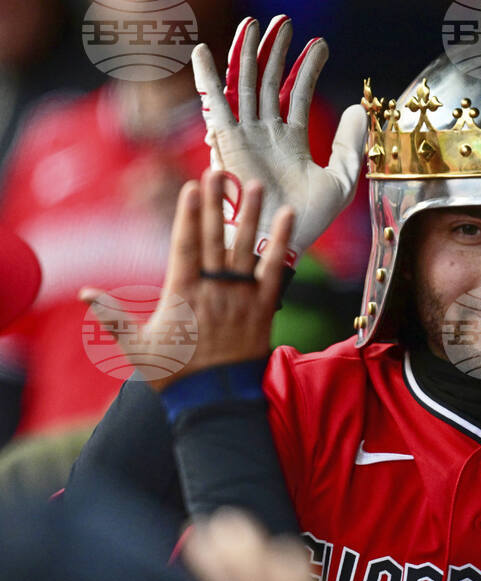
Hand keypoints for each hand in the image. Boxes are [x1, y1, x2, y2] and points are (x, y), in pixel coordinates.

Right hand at [81, 170, 292, 390]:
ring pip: (246, 248)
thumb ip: (113, 317)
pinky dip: (282, 244)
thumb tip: (86, 294)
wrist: (215, 401)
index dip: (188, 215)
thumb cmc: (174, 375)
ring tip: (254, 186)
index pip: (185, 245)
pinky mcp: (265, 307)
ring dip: (251, 215)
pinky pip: (276, 270)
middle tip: (218, 172)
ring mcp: (241, 297)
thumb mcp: (137, 347)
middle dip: (216, 203)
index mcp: (182, 294)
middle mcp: (213, 290)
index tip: (191, 188)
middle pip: (214, 238)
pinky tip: (288, 218)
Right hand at [192, 16, 365, 264]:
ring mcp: (245, 136)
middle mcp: (265, 134)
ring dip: (248, 55)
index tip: (321, 45)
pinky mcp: (226, 142)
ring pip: (244, 85)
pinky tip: (204, 52)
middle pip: (268, 82)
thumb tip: (358, 108)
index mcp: (290, 141)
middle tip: (284, 22)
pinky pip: (214, 105)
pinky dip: (208, 79)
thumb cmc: (307, 218)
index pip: (297, 94)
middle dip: (276, 51)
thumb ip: (349, 144)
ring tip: (255, 25)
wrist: (279, 238)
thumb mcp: (341, 179)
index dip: (309, 68)